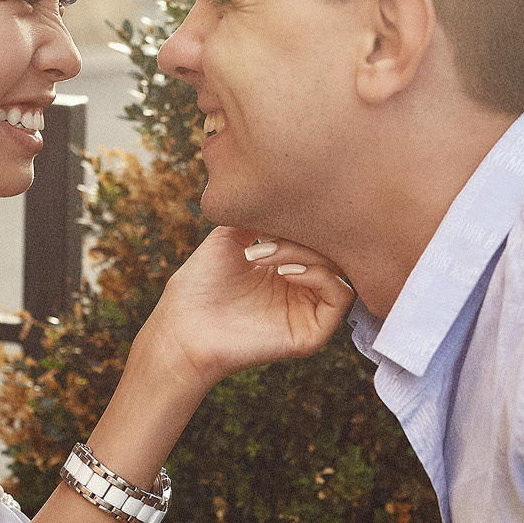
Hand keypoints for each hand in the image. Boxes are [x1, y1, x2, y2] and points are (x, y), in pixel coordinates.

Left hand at [135, 227, 350, 393]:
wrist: (182, 327)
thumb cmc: (198, 286)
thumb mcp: (229, 236)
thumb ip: (260, 214)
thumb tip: (284, 189)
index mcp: (283, 264)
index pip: (315, 234)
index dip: (300, 219)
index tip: (266, 218)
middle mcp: (299, 286)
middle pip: (331, 248)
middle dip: (304, 235)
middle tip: (265, 239)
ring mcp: (307, 309)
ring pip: (339, 269)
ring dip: (308, 254)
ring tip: (267, 258)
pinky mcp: (311, 333)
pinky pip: (341, 297)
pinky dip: (320, 277)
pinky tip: (285, 273)